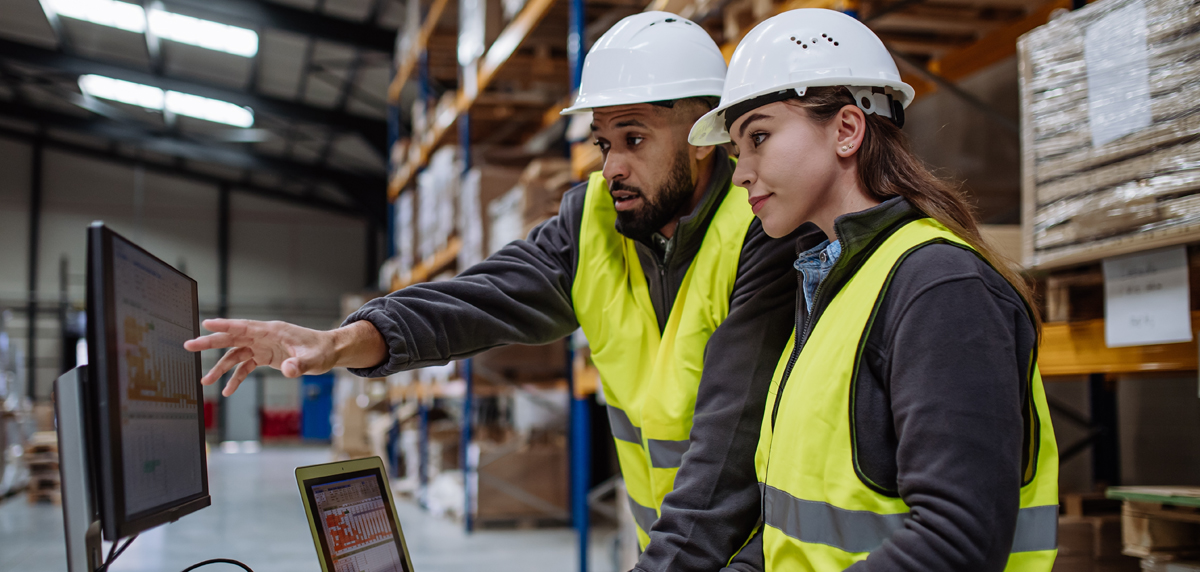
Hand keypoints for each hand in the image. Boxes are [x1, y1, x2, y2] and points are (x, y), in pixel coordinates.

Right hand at [184, 319, 336, 395]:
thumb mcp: (313, 359)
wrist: (329, 352)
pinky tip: (228, 390)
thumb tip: (288, 371)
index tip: (205, 323)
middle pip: (232, 338)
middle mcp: (264, 337)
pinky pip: (246, 366)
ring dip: (220, 367)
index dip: (224, 325)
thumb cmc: (321, 351)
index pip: (244, 326)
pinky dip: (236, 378)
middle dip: (210, 342)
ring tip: (205, 381)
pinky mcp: (266, 357)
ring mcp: (263, 346)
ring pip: (235, 354)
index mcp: (272, 331)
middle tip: (189, 345)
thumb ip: (299, 365)